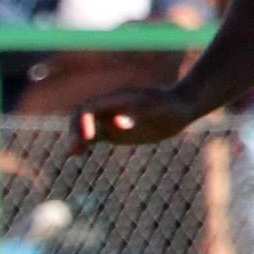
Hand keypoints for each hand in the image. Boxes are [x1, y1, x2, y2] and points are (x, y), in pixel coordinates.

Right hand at [71, 86, 199, 154]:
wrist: (179, 107)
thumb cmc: (171, 106)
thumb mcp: (158, 109)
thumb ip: (139, 113)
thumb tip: (119, 124)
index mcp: (116, 100)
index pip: (89, 108)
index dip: (82, 122)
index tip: (88, 138)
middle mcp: (109, 108)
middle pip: (81, 116)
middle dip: (74, 130)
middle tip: (74, 150)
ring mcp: (110, 119)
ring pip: (84, 127)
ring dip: (76, 138)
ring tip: (74, 153)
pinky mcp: (114, 131)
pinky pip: (94, 136)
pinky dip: (84, 143)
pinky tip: (77, 154)